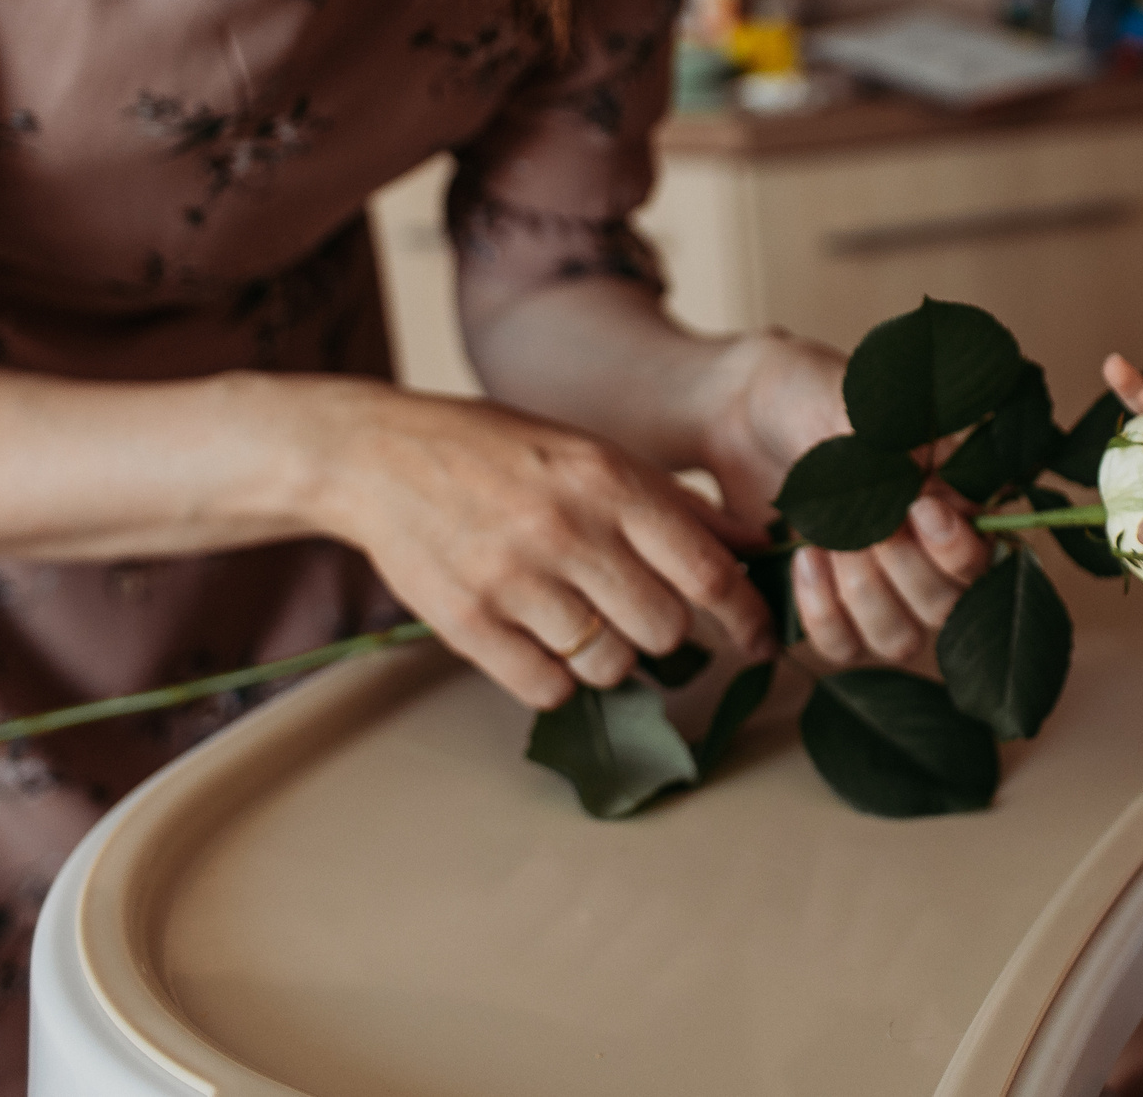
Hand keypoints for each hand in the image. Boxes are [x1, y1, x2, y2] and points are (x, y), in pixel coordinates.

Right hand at [305, 382, 770, 708]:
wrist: (381, 456)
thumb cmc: (504, 453)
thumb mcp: (595, 454)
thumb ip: (675, 504)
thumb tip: (757, 547)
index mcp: (608, 481)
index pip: (706, 571)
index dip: (746, 613)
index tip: (760, 636)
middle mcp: (566, 529)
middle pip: (665, 629)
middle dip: (664, 632)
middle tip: (639, 613)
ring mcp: (513, 579)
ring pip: (609, 665)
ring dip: (609, 657)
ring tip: (581, 619)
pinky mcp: (467, 622)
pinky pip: (547, 688)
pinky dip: (554, 677)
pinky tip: (538, 639)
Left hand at [696, 332, 991, 663]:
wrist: (743, 408)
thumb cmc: (812, 395)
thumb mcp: (862, 409)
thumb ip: (905, 455)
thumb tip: (942, 499)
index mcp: (957, 500)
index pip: (986, 557)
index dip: (957, 547)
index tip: (919, 507)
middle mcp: (931, 554)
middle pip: (947, 608)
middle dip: (902, 568)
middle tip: (865, 525)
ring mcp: (884, 587)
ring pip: (902, 640)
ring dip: (863, 597)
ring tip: (825, 543)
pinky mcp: (834, 608)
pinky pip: (843, 647)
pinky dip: (822, 613)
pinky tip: (803, 559)